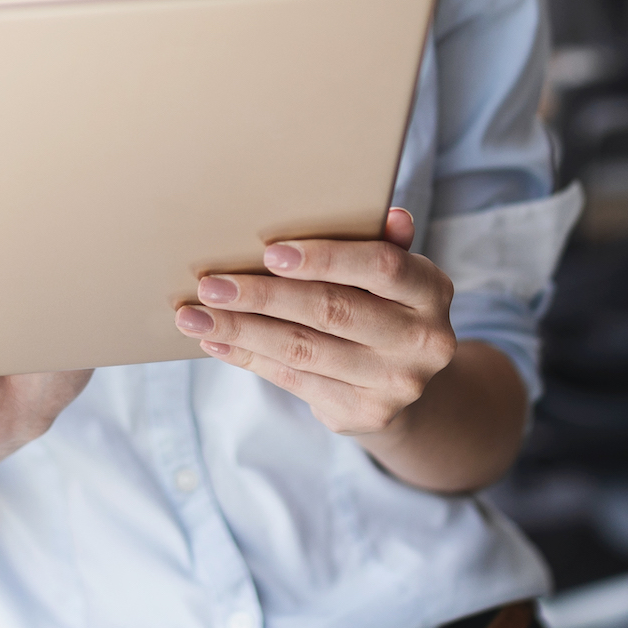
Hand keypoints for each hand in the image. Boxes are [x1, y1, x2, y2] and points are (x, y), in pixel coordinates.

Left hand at [175, 208, 455, 438]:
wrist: (404, 381)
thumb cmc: (383, 306)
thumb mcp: (393, 273)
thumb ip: (384, 245)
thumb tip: (389, 213)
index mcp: (432, 291)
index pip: (382, 267)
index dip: (326, 258)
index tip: (269, 252)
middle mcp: (424, 341)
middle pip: (332, 311)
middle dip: (264, 296)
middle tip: (211, 284)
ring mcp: (396, 384)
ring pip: (305, 350)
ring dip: (242, 330)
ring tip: (195, 314)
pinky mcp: (365, 414)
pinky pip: (294, 380)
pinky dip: (249, 357)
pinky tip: (216, 340)